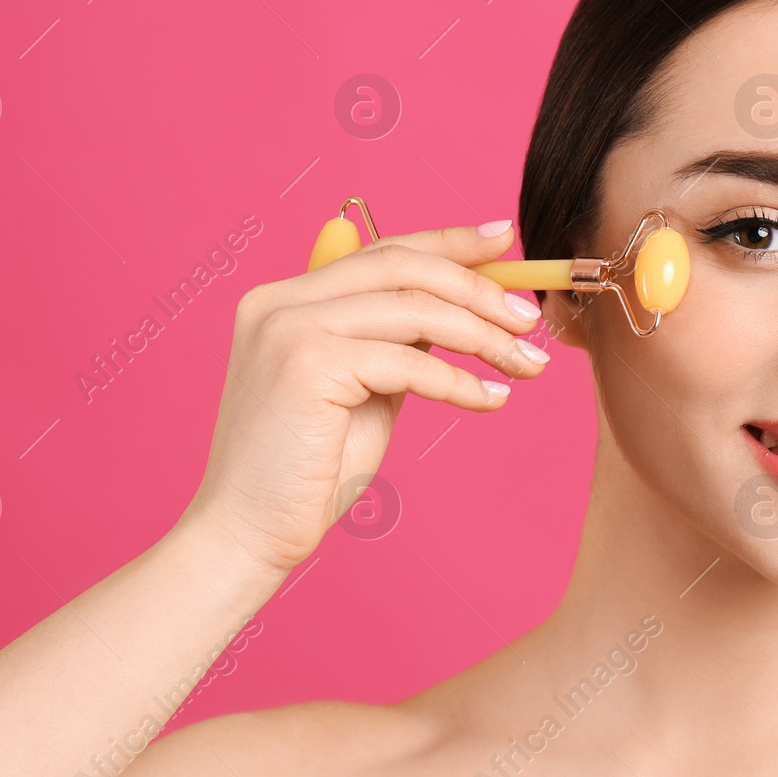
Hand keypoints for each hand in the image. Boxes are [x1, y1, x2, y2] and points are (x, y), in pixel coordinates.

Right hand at [179, 220, 547, 575]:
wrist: (248, 534)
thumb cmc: (306, 472)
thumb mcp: (364, 390)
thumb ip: (397, 343)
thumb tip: (460, 309)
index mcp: (287, 299)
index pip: (382, 251)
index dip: (448, 242)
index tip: (504, 242)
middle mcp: (281, 301)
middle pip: (402, 267)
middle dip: (477, 288)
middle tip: (530, 319)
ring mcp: (289, 328)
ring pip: (413, 309)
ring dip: (482, 336)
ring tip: (527, 363)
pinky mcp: (306, 365)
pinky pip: (408, 361)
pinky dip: (460, 380)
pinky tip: (491, 401)